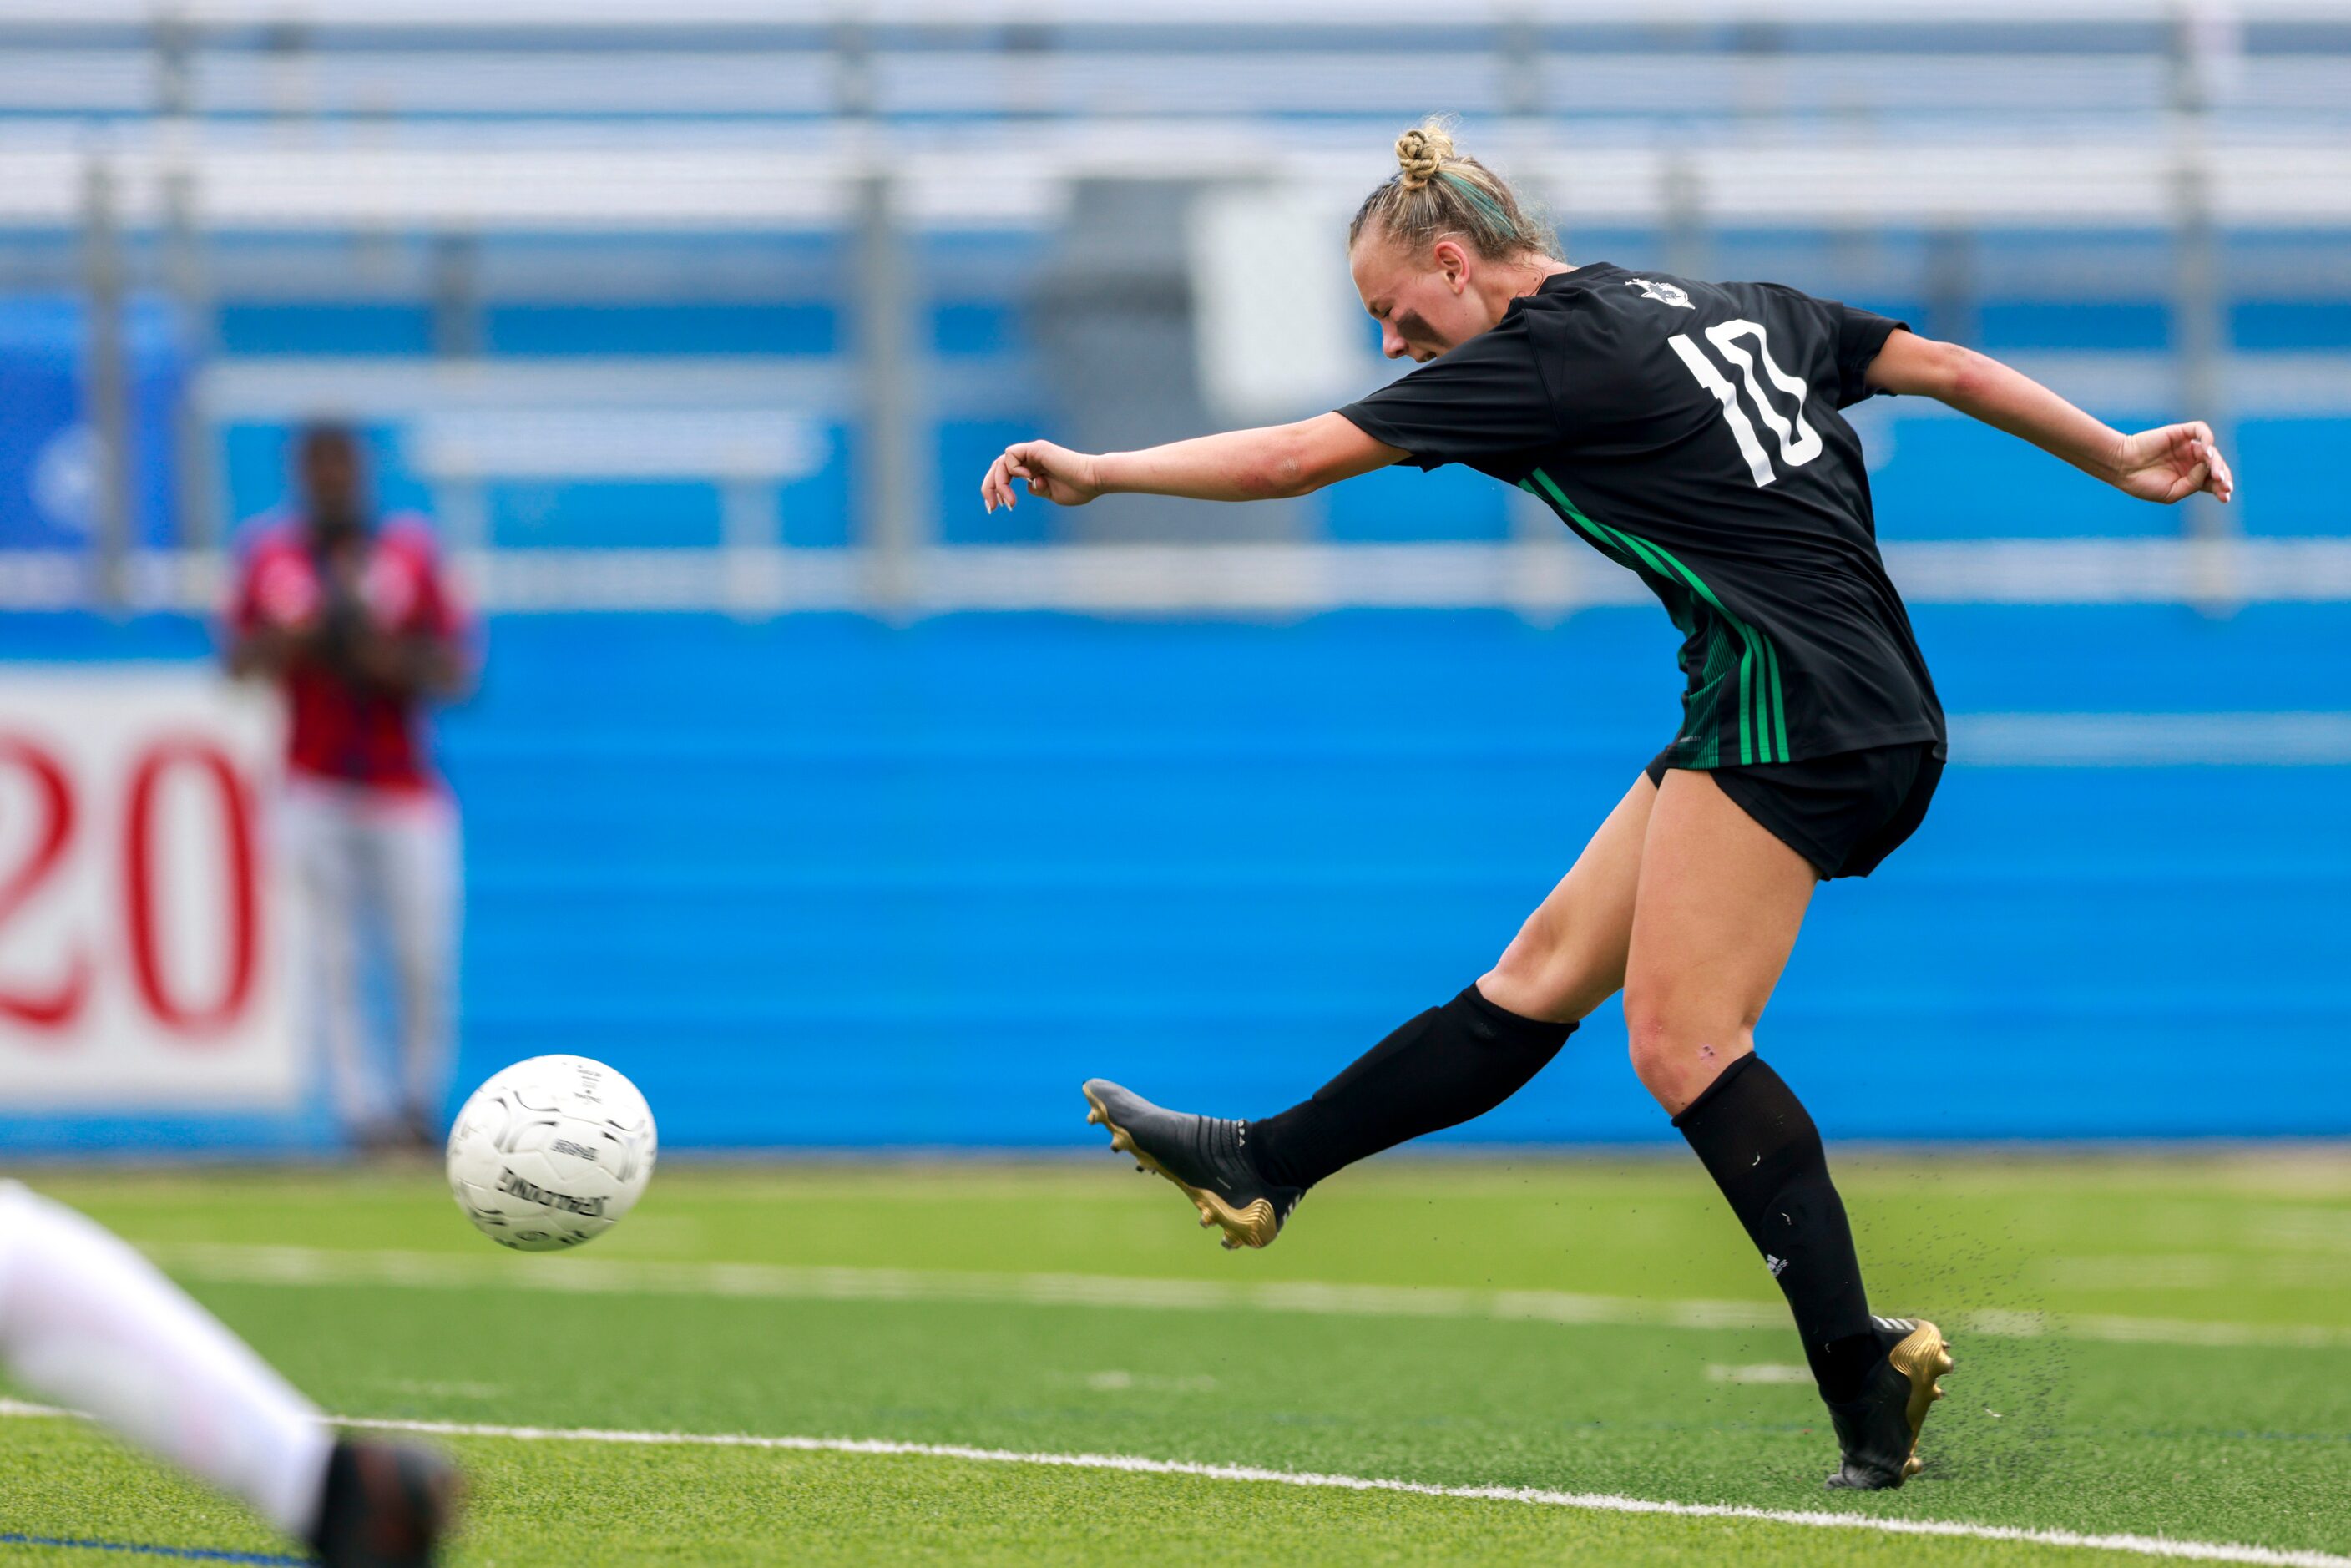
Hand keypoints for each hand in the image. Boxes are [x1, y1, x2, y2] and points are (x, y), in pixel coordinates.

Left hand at [981, 440, 1102, 511]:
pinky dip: (1013, 470)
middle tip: (992, 508)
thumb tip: (1027, 487)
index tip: (995, 508)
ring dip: (1000, 484)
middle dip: (989, 488)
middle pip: (997, 467)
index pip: (1004, 474)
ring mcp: (1032, 452)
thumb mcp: (1050, 494)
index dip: (995, 490)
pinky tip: (1028, 479)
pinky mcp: (1036, 449)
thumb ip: (1036, 489)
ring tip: (1011, 502)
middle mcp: (1030, 458)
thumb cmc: (1079, 489)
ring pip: (1001, 462)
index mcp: (1032, 468)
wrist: (1093, 481)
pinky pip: (1011, 455)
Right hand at [2111, 421, 2233, 504]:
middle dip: (2222, 476)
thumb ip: (2194, 483)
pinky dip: (2207, 438)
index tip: (2225, 497)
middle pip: (2216, 465)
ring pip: (2211, 449)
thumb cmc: (2143, 483)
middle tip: (2223, 485)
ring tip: (2215, 474)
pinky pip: (2200, 430)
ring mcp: (2186, 446)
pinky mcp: (2179, 433)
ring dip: (2216, 462)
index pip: (2212, 480)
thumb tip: (2208, 465)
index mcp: (2189, 477)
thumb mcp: (2172, 492)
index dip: (2221, 487)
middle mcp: (2190, 461)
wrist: (2121, 467)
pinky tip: (2206, 451)